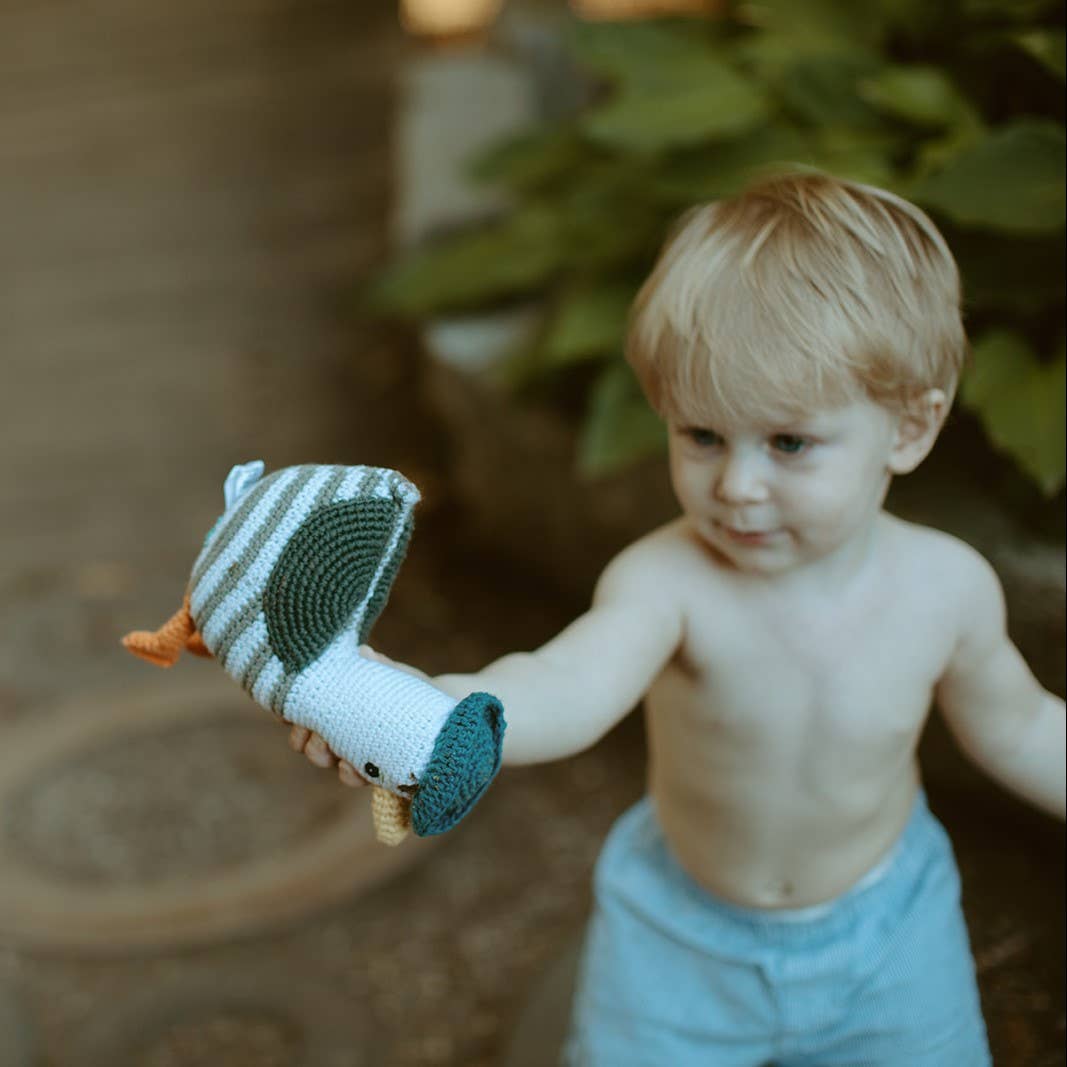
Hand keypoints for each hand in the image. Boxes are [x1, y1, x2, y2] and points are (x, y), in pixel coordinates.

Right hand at [284, 644, 430, 786]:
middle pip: (303, 739)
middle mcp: (337, 729)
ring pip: (321, 756)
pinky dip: (350, 773)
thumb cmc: (410, 690)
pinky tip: (356, 768)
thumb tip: (363, 652)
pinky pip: (350, 775)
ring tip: (332, 751)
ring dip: (321, 754)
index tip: (287, 711)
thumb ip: (376, 665)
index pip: (299, 709)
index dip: (287, 711)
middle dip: (303, 737)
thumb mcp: (393, 675)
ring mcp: (351, 750)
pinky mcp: (370, 769)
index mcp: (334, 703)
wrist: (442, 717)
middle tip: (312, 732)